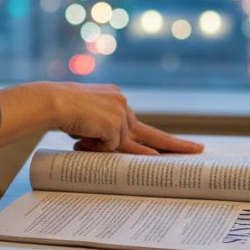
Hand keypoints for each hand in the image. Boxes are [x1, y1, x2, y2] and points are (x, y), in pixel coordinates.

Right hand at [0, 82, 203, 154]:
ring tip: (88, 135)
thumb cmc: (60, 112)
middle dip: (176, 145)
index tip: (170, 145)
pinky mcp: (116, 124)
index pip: (138, 124)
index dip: (154, 138)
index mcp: (115, 99)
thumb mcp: (85, 122)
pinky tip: (82, 132)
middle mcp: (122, 104)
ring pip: (125, 146)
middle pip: (152, 133)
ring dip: (107, 148)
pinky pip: (111, 148)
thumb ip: (101, 134)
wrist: (50, 101)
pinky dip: (96, 146)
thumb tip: (112, 150)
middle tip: (198, 150)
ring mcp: (121, 114)